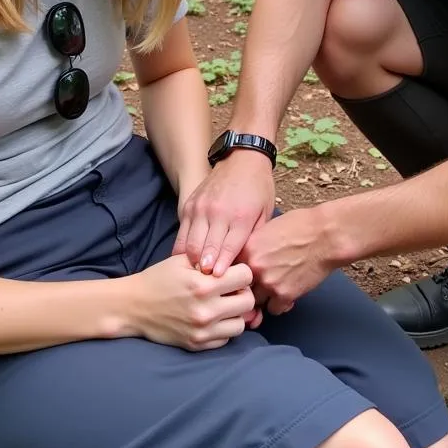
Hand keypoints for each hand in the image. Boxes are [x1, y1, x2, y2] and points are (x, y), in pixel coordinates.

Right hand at [126, 254, 256, 350]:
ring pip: (241, 324)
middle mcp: (206, 310)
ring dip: (235, 314)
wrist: (132, 307)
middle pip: (248, 301)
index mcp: (203, 285)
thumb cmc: (157, 279)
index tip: (231, 273)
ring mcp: (203, 330)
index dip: (240, 272)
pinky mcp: (198, 345)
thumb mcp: (181, 261)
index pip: (246, 276)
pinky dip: (223, 329)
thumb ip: (209, 259)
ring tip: (222, 306)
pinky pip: (226, 339)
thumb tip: (233, 262)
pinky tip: (212, 319)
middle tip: (230, 290)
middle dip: (242, 292)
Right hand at [174, 150, 274, 275]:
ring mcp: (201, 208)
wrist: (242, 159)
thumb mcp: (266, 213)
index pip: (228, 248)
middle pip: (205, 248)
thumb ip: (255, 238)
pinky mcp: (190, 205)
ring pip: (190, 242)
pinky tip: (185, 262)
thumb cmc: (258, 189)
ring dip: (190, 262)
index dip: (221, 268)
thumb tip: (246, 265)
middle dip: (203, 270)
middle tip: (203, 288)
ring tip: (193, 278)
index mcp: (240, 216)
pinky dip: (182, 248)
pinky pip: (182, 231)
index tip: (216, 282)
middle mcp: (217, 212)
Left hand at [240, 207, 337, 314]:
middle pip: (239, 290)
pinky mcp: (285, 294)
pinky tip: (285, 296)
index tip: (239, 281)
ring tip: (272, 291)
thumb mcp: (266, 229)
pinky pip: (273, 310)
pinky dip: (279, 305)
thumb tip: (243, 261)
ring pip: (254, 303)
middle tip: (254, 290)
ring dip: (262, 299)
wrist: (325, 235)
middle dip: (247, 290)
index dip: (234, 277)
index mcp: (246, 249)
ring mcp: (268, 282)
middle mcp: (253, 268)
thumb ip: (252, 247)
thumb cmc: (300, 226)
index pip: (229, 272)